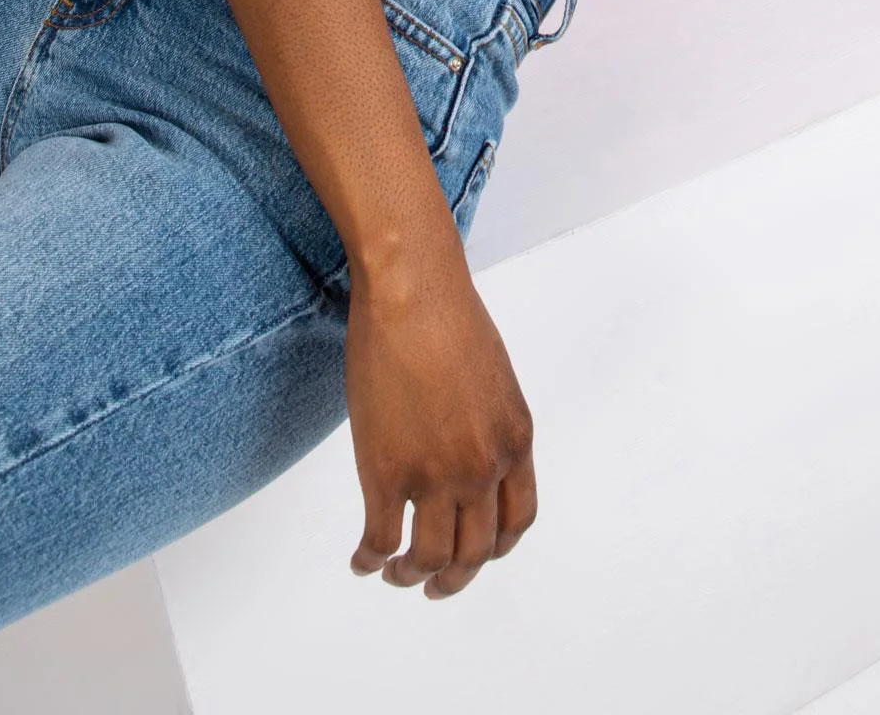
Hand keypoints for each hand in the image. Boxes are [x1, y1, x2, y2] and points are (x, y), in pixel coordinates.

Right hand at [345, 240, 537, 598]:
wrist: (412, 293)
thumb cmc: (449, 318)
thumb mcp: (494, 378)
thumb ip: (489, 424)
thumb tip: (470, 451)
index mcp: (515, 440)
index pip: (517, 520)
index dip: (496, 547)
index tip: (477, 554)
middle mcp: (483, 467)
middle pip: (475, 551)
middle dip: (454, 577)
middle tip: (434, 585)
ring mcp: (435, 474)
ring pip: (429, 557)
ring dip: (411, 577)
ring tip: (395, 575)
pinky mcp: (386, 472)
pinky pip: (381, 540)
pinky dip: (371, 559)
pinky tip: (362, 560)